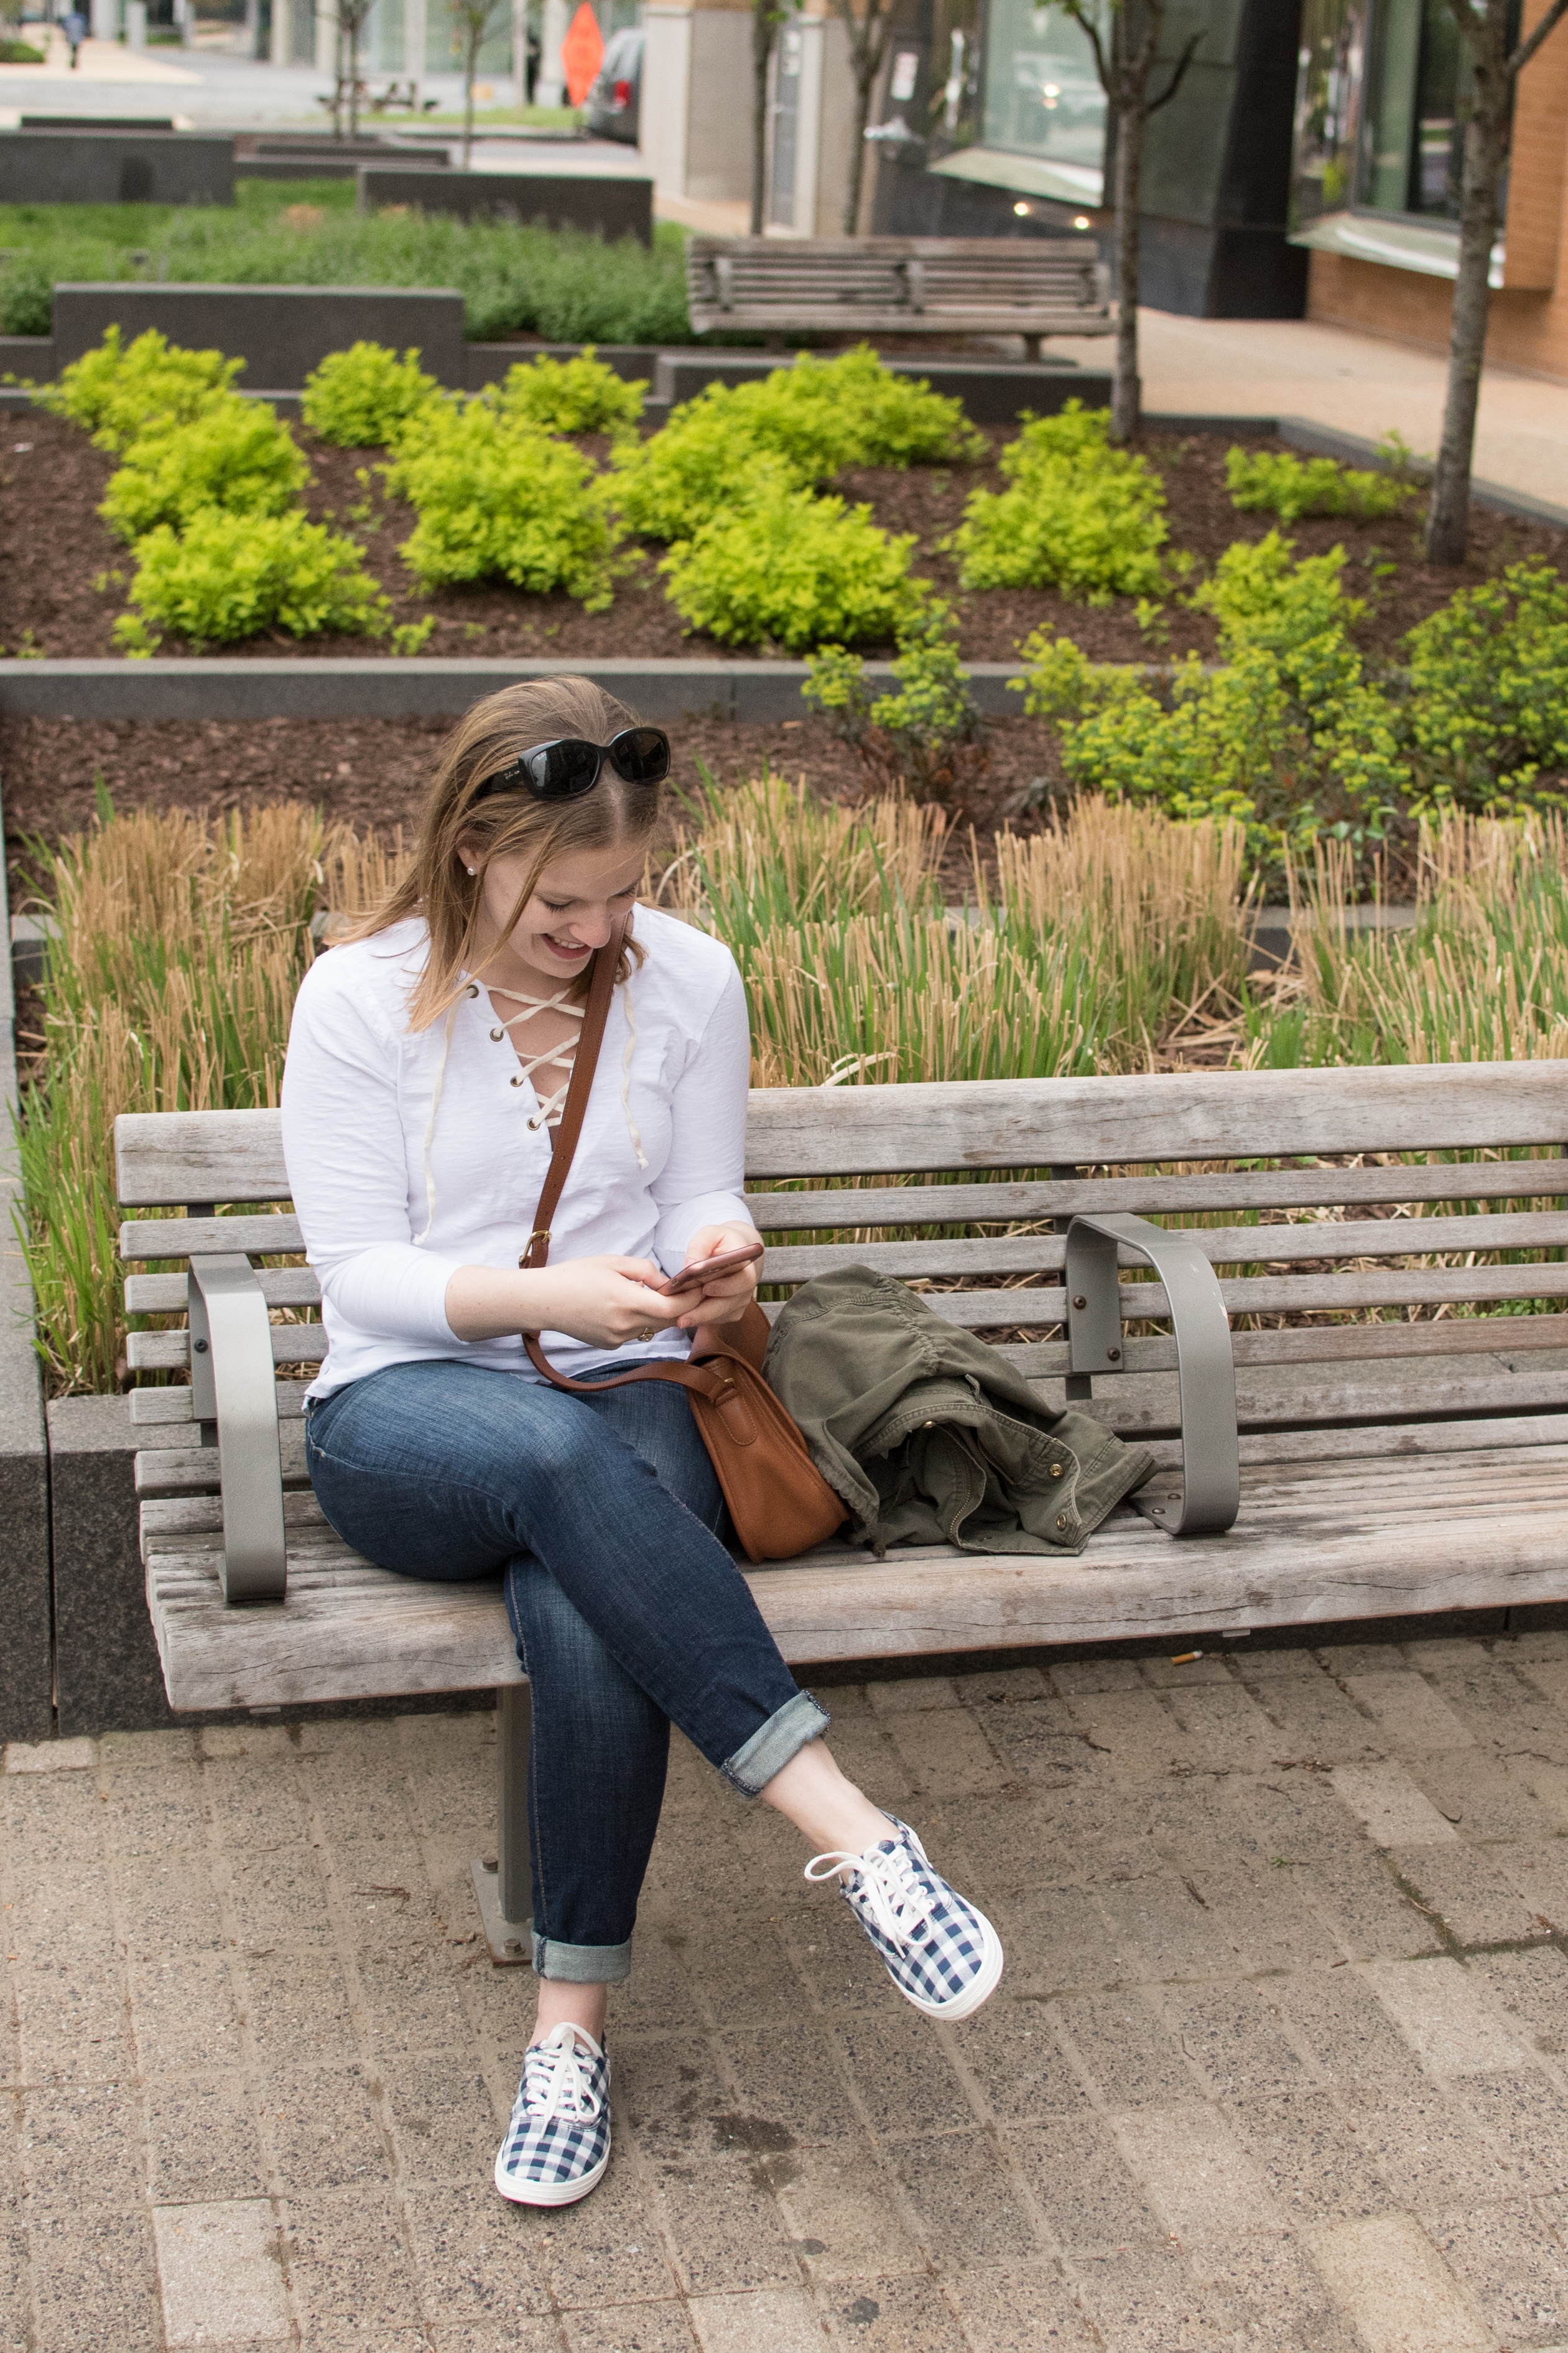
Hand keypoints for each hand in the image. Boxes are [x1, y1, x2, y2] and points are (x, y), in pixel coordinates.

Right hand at [445, 1256, 681, 1349]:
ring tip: (644, 1294)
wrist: (544, 1300)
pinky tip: (620, 1307)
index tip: (697, 1287)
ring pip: (652, 1328)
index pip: (673, 1309)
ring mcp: (617, 1338)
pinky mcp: (609, 1345)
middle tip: (680, 1289)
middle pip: (668, 1321)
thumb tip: (669, 1283)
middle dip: (678, 1306)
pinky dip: (638, 1321)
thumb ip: (646, 1271)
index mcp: (627, 1300)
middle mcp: (624, 1325)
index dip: (690, 1299)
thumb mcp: (613, 1262)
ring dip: (657, 1314)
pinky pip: (635, 1333)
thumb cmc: (576, 1275)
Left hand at [664, 1221, 764, 1331]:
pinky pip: (718, 1319)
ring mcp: (741, 1300)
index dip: (726, 1286)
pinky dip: (702, 1319)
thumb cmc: (721, 1241)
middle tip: (683, 1318)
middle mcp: (748, 1286)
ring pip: (722, 1314)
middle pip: (731, 1304)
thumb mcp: (710, 1234)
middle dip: (706, 1312)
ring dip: (701, 1318)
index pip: (744, 1279)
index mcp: (747, 1264)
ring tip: (680, 1319)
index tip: (706, 1288)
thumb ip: (699, 1246)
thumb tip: (689, 1265)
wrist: (734, 1251)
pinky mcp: (733, 1310)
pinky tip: (686, 1317)